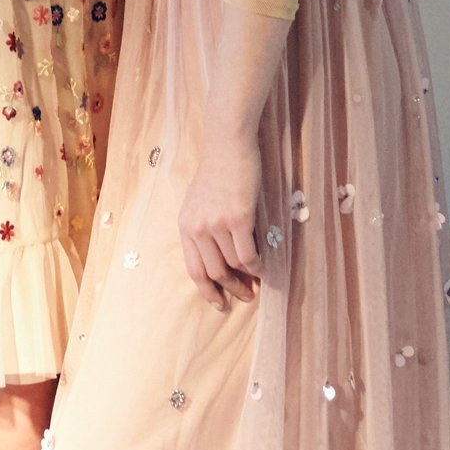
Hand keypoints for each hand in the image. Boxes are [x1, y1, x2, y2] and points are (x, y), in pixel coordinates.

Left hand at [179, 133, 267, 310]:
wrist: (228, 145)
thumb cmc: (217, 171)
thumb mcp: (199, 202)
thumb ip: (204, 228)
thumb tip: (219, 258)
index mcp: (185, 225)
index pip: (193, 269)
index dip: (207, 291)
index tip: (219, 303)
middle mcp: (198, 227)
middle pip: (214, 272)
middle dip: (231, 289)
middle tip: (246, 296)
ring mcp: (217, 224)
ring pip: (234, 264)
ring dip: (248, 278)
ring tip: (258, 282)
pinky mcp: (239, 218)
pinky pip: (248, 254)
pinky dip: (258, 266)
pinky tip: (264, 268)